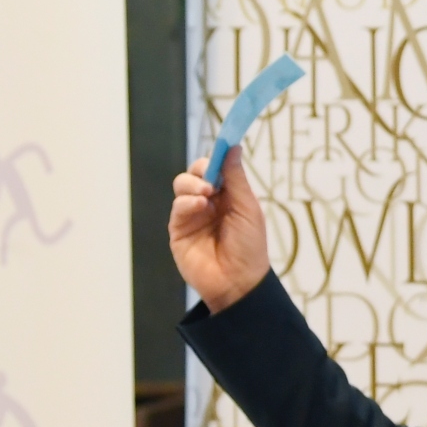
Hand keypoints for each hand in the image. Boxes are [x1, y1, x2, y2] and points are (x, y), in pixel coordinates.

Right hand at [169, 148, 269, 312]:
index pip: (216, 168)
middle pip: (195, 173)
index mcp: (228, 196)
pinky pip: (177, 207)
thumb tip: (232, 147)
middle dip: (200, 169)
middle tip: (211, 179)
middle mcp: (208, 203)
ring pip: (182, 186)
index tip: (221, 145)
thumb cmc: (249, 246)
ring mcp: (192, 215)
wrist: (238, 281)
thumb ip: (236, 179)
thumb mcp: (247, 208)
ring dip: (192, 184)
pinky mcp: (178, 229)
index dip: (216, 157)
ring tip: (207, 194)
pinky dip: (187, 201)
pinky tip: (200, 205)